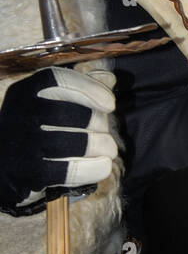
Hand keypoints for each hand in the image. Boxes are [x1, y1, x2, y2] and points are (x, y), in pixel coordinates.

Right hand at [0, 66, 116, 214]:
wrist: (3, 167)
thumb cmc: (33, 132)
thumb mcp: (47, 105)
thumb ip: (78, 90)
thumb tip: (110, 79)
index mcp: (24, 92)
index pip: (57, 79)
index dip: (89, 88)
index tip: (110, 104)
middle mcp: (18, 115)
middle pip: (65, 113)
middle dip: (96, 123)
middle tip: (108, 134)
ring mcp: (20, 145)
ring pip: (68, 142)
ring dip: (98, 146)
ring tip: (110, 151)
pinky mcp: (27, 173)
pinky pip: (66, 171)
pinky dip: (91, 169)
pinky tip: (102, 167)